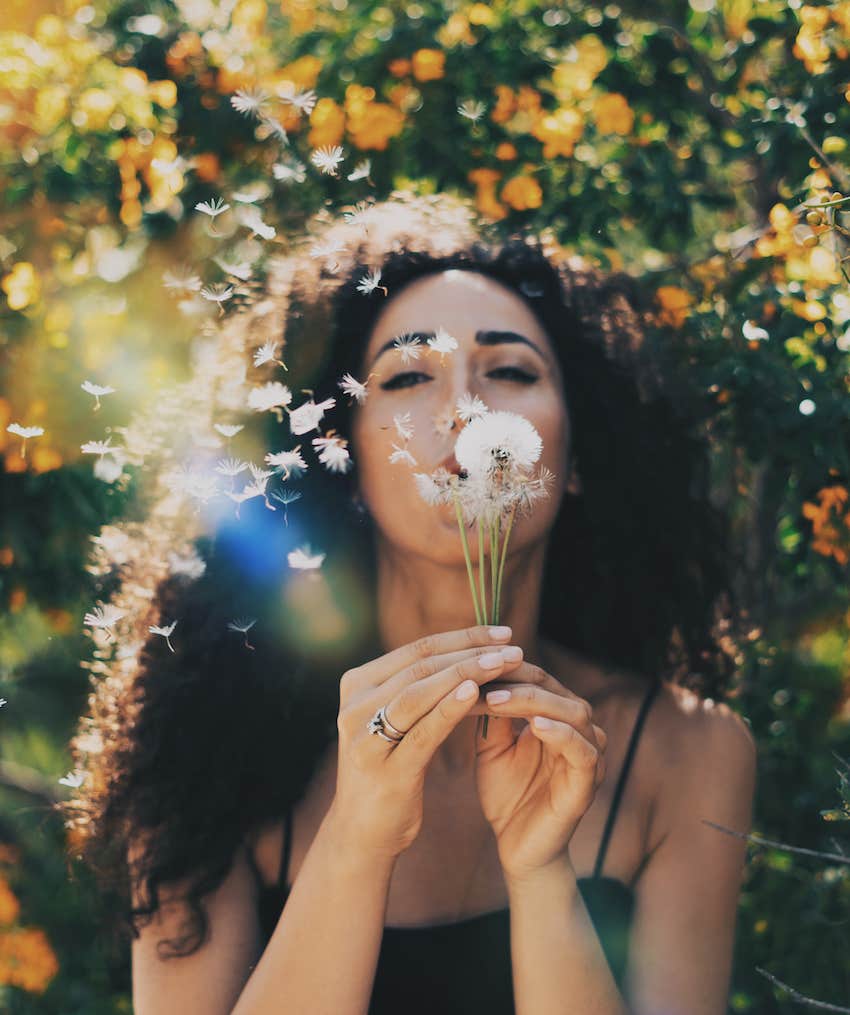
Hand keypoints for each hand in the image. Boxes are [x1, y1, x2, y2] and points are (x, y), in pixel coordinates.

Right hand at [330, 625, 525, 860]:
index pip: (417, 649)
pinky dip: (450, 707)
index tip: (502, 632)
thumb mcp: (392, 719)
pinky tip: (476, 693)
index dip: (463, 637)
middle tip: (512, 645)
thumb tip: (463, 648)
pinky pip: (424, 730)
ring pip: (422, 690)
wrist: (362, 832)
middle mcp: (354, 704)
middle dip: (472, 651)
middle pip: (422, 665)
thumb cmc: (386, 767)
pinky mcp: (386, 768)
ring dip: (468, 672)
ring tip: (505, 663)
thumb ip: (413, 686)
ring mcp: (366, 737)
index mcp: (356, 684)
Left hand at [472, 662, 607, 880]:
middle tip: (480, 673)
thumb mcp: (492, 746)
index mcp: (557, 716)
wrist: (518, 849)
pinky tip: (535, 725)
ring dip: (533, 701)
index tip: (468, 660)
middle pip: (553, 687)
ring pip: (572, 712)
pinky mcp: (589, 783)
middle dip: (515, 678)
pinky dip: (561, 734)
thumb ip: (492, 712)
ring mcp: (588, 755)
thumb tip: (476, 670)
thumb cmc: (508, 795)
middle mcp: (578, 729)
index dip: (503, 667)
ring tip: (497, 697)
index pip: (535, 677)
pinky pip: (582, 751)